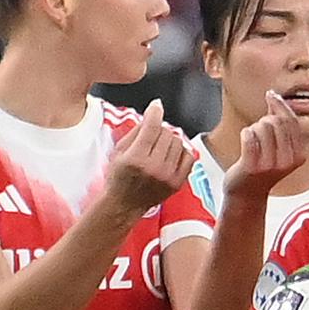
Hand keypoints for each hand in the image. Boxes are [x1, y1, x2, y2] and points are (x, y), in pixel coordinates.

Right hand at [105, 98, 195, 214]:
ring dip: (170, 140)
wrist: (125, 204)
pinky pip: (189, 157)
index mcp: (136, 158)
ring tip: (160, 147)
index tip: (156, 106)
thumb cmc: (119, 176)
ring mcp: (168, 177)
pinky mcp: (177, 183)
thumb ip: (136, 131)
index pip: (151, 127)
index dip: (154, 112)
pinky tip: (171, 155)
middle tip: (152, 137)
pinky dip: (181, 152)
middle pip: (167, 133)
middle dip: (160, 130)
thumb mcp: (119, 151)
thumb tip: (154, 112)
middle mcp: (154, 168)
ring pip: (179, 143)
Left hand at [224, 91, 308, 203]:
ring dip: (253, 128)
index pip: (292, 121)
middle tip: (258, 130)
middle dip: (264, 119)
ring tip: (252, 140)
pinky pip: (248, 135)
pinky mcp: (252, 167)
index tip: (271, 95)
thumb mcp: (279, 148)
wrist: (247, 194)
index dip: (280, 104)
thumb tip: (275, 97)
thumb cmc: (261, 166)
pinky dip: (245, 133)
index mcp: (298, 155)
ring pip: (262, 126)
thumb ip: (281, 125)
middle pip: (276, 121)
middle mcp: (287, 161)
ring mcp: (270, 165)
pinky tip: (245, 141)